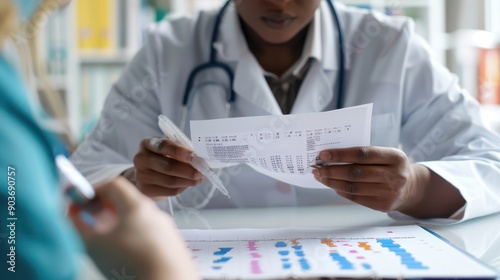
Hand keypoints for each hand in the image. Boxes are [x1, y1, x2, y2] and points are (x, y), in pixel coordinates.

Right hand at [69, 177, 199, 279]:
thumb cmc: (133, 263)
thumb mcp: (94, 245)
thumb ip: (77, 227)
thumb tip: (70, 217)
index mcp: (137, 206)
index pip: (114, 184)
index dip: (93, 190)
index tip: (81, 203)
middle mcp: (155, 214)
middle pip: (126, 203)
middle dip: (104, 211)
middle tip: (91, 224)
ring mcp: (166, 230)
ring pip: (138, 221)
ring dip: (119, 227)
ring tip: (107, 244)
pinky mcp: (172, 246)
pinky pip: (150, 236)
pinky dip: (134, 240)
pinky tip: (127, 257)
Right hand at [128, 137, 205, 196]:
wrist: (146, 173)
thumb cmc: (162, 156)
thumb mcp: (169, 148)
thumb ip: (182, 151)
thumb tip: (202, 160)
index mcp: (147, 143)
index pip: (164, 146)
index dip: (181, 152)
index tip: (196, 156)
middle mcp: (140, 159)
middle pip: (168, 166)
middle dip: (189, 170)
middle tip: (204, 170)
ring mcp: (141, 175)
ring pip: (170, 181)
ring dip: (189, 180)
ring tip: (201, 177)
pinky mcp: (145, 190)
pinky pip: (169, 191)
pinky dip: (183, 187)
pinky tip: (190, 183)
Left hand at [312, 146, 422, 212]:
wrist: (411, 187)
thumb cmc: (391, 166)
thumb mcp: (386, 154)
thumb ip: (364, 154)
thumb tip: (332, 157)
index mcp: (394, 157)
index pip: (362, 154)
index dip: (341, 154)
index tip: (323, 155)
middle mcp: (394, 176)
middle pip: (355, 173)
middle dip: (331, 170)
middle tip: (316, 167)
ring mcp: (389, 193)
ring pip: (353, 187)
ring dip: (332, 182)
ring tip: (321, 176)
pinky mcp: (383, 205)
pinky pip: (356, 198)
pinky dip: (341, 191)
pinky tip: (333, 185)